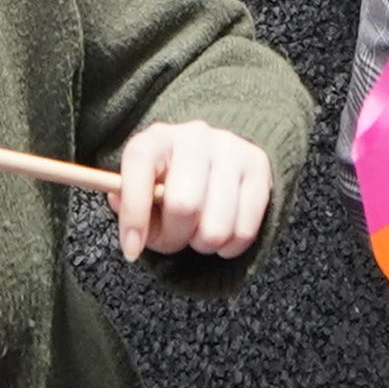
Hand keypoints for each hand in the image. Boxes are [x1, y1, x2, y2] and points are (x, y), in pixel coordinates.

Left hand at [107, 118, 277, 263]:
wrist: (213, 163)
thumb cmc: (168, 187)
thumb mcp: (143, 197)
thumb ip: (130, 212)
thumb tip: (132, 235)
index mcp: (155, 139)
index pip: (139, 165)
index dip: (133, 213)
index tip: (131, 251)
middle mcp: (194, 136)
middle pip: (184, 204)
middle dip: (177, 237)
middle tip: (177, 239)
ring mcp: (230, 147)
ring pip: (217, 225)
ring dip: (204, 245)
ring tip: (200, 235)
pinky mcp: (258, 164)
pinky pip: (246, 229)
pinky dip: (231, 247)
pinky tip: (224, 236)